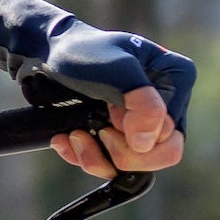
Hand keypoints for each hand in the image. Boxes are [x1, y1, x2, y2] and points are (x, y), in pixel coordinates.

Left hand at [0, 0, 195, 178]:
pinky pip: (113, 165)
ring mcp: (143, 122)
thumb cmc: (80, 53)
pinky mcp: (120, 136)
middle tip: (99, 130)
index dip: (140, 132)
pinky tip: (67, 140)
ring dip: (101, 158)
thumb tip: (147, 143)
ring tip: (75, 136)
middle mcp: (165, 103)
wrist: (44, 56)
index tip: (111, 111)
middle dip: (123, 151)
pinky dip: (88, 158)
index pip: (172, 131)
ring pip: (135, 166)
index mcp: (176, 78)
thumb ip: (142, 101)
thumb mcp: (114, 69)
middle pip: (162, 154)